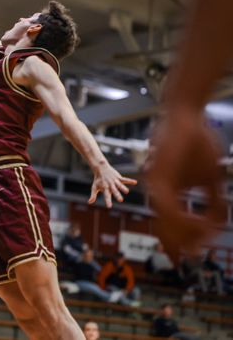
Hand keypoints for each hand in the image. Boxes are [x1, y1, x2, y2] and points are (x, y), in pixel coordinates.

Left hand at [88, 164, 136, 207]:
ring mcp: (114, 181)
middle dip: (117, 195)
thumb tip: (89, 202)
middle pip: (114, 191)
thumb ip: (93, 195)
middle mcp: (110, 185)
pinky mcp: (118, 177)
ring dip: (123, 188)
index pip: (106, 196)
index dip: (108, 201)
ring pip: (119, 185)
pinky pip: (125, 179)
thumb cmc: (98, 179)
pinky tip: (135, 182)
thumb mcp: (94, 187)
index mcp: (105, 188)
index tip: (109, 207)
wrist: (100, 168)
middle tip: (120, 200)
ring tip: (127, 192)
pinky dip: (130, 181)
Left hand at [146, 110, 225, 252]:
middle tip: (190, 258)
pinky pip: (171, 209)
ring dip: (187, 236)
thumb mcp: (209, 178)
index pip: (171, 224)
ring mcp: (156, 185)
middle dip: (180, 246)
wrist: (185, 116)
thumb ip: (212, 201)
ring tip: (202, 242)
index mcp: (164, 192)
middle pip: (166, 229)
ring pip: (168, 223)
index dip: (186, 240)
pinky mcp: (159, 177)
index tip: (198, 249)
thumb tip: (218, 223)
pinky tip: (203, 224)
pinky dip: (187, 220)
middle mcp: (157, 191)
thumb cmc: (197, 143)